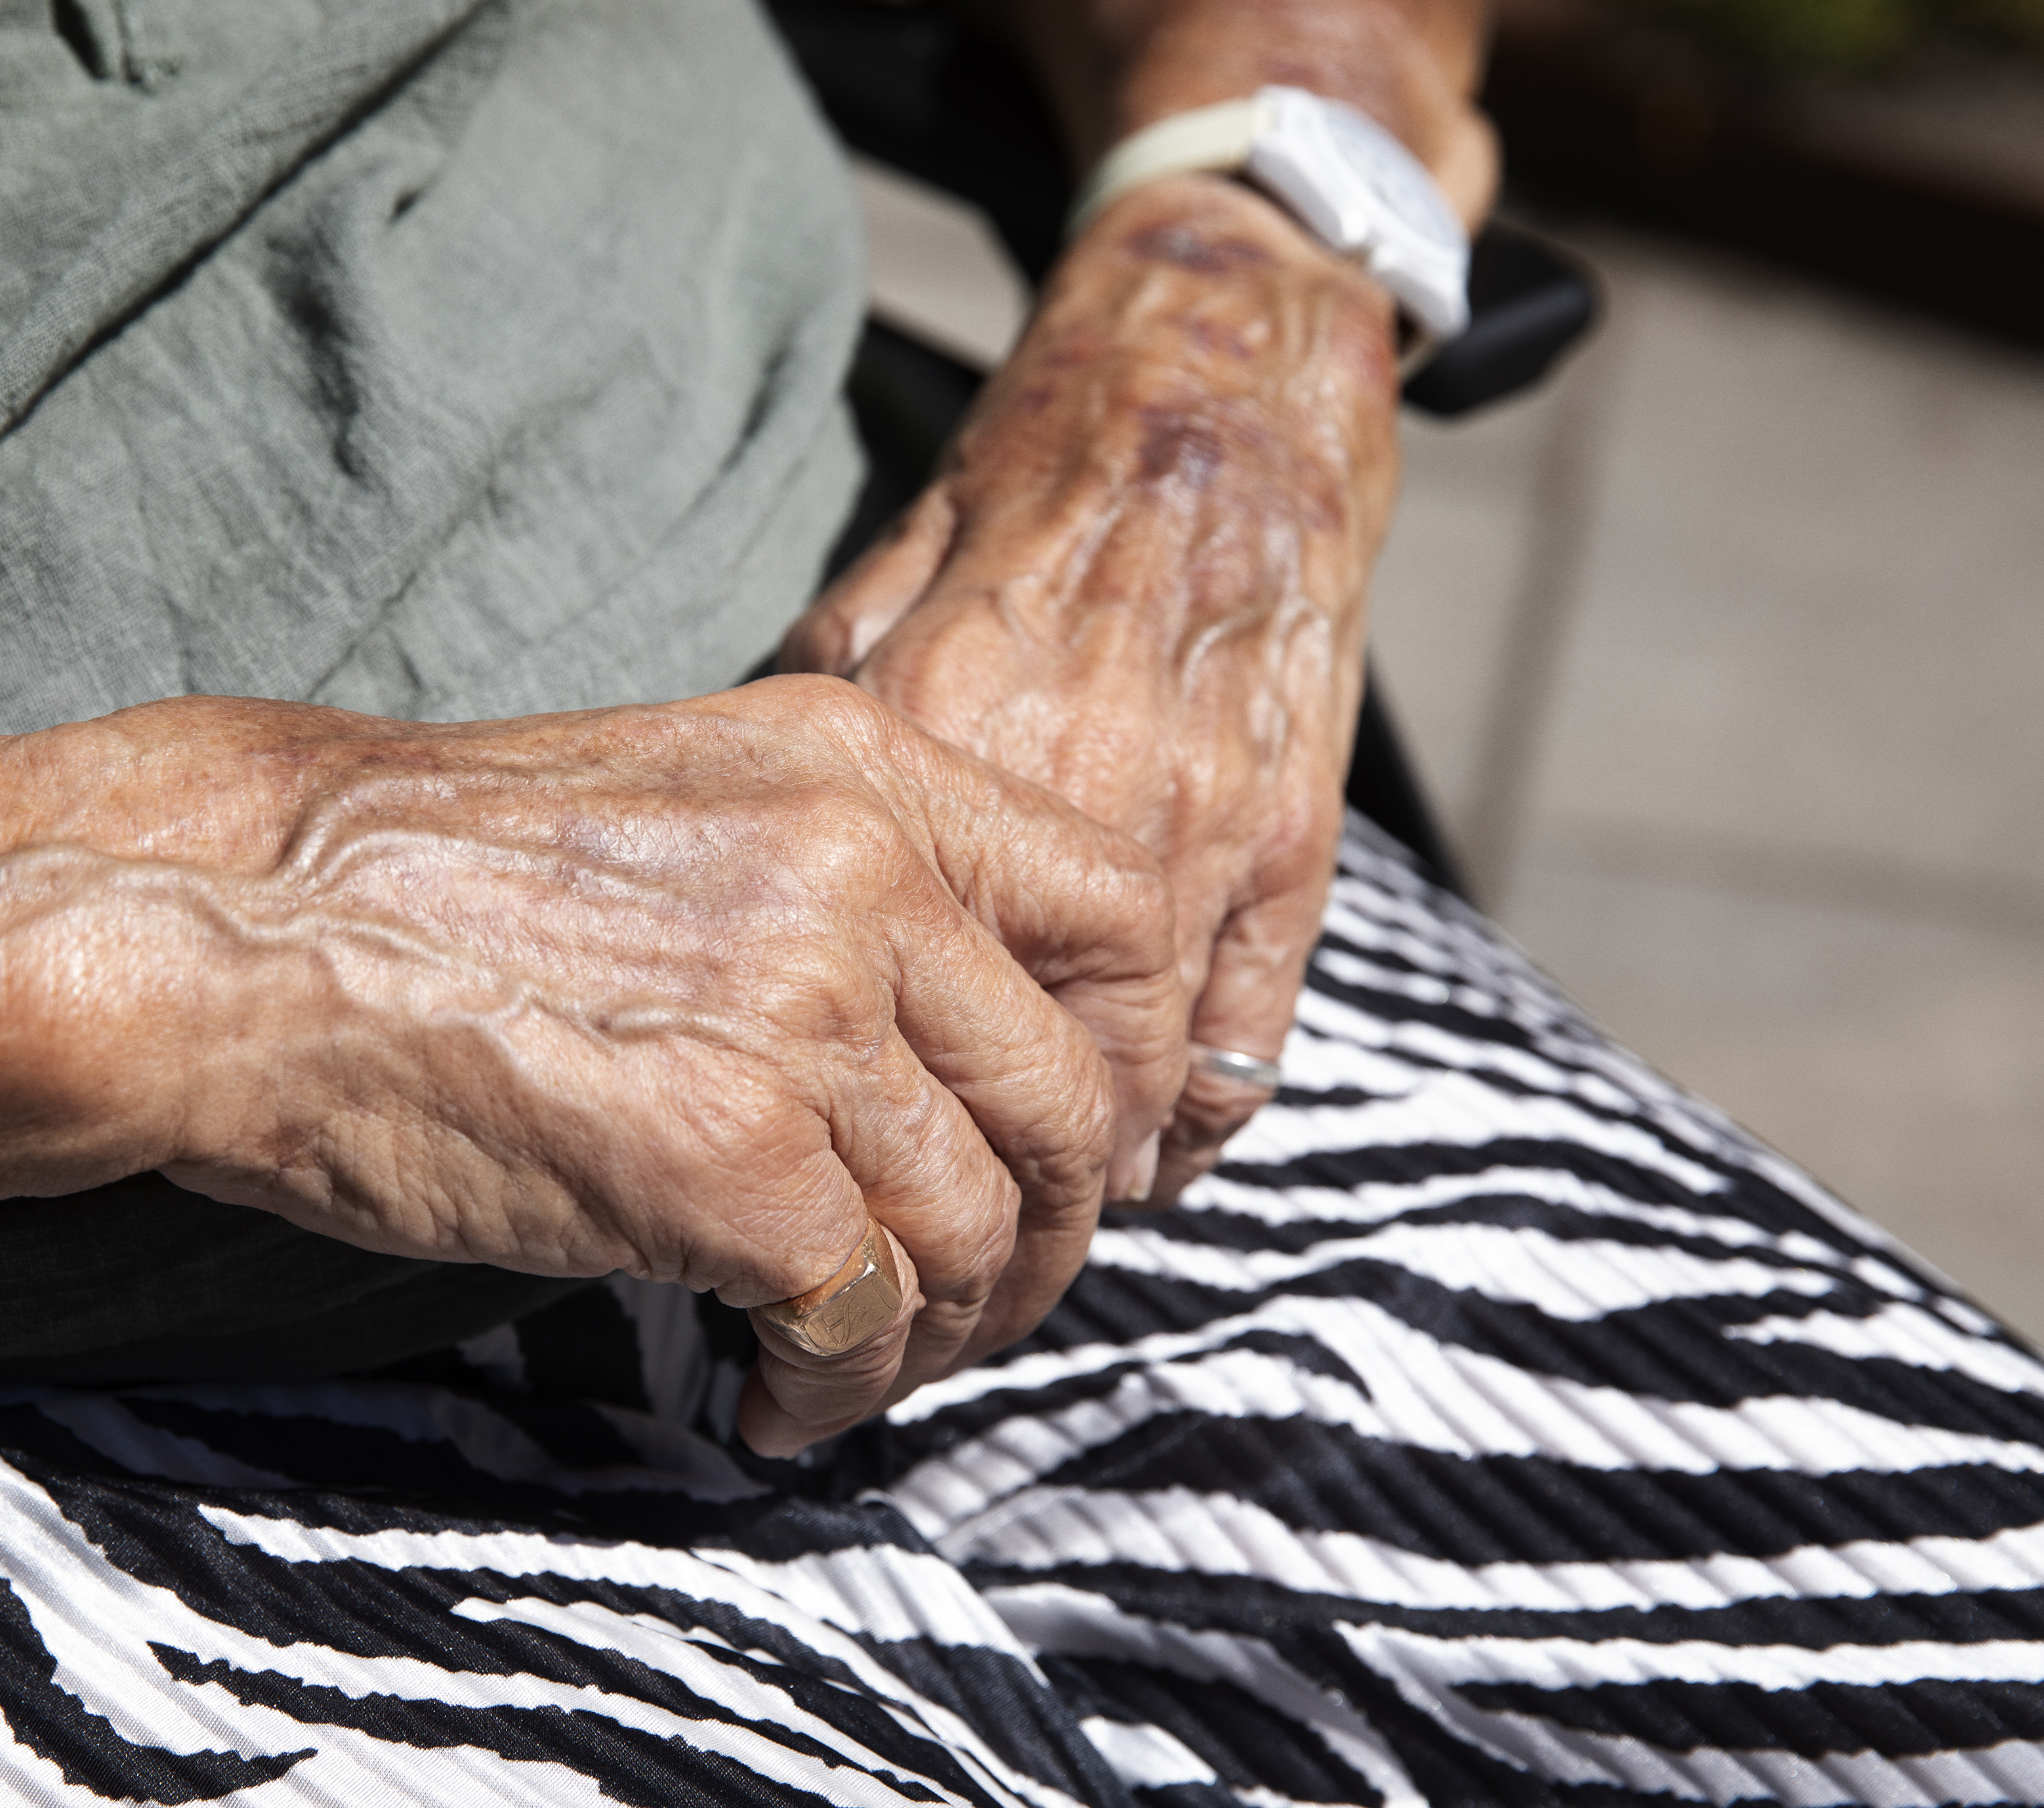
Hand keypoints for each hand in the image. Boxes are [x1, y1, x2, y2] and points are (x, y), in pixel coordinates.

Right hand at [112, 680, 1185, 1452]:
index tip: (1075, 1164)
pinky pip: (865, 1315)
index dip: (1136, 1067)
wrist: (234, 925)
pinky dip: (836, 1385)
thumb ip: (839, 887)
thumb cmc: (423, 886)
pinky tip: (767, 1398)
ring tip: (842, 1372)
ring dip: (935, 1339)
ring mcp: (802, 1012)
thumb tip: (948, 1055)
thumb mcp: (675, 809)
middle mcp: (862, 873)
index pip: (1126, 918)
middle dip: (1043, 1246)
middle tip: (960, 1314)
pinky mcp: (728, 1157)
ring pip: (979, 1229)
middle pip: (1074, 1104)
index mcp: (863, 770)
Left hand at [781, 178, 1402, 1197]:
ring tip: (1011, 1232)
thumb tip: (748, 894)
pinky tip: (1144, 1169)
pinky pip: (1247, 1033)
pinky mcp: (1295, 838)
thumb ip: (823, 744)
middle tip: (914, 1248)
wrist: (1214, 394)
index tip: (814, 1162)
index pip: (888, 971)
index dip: (849, 1096)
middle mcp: (1078, 787)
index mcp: (948, 727)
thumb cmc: (1023, 499)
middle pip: (1014, 1059)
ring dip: (1071, 1178)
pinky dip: (1195, 1126)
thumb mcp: (874, 594)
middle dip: (963, 1180)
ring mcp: (1204, 821)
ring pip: (1136, 1076)